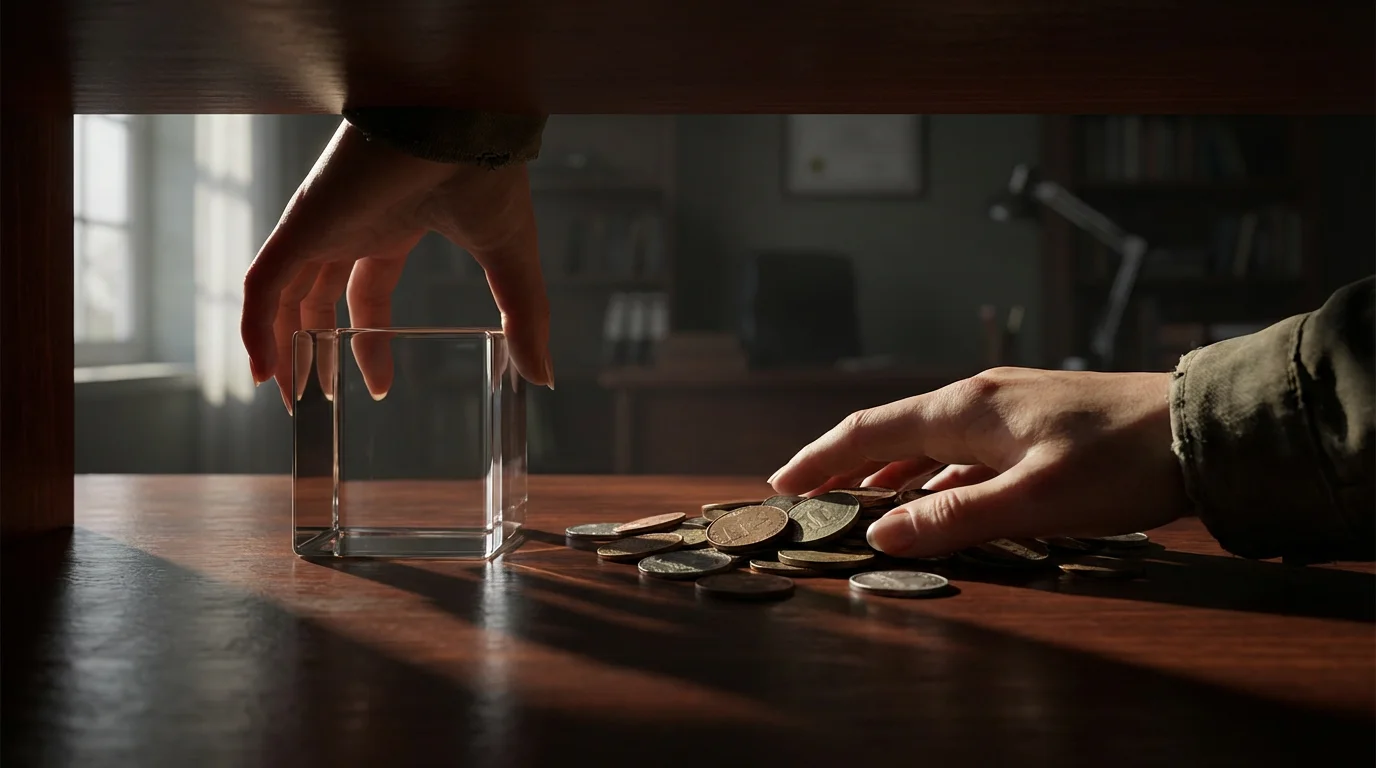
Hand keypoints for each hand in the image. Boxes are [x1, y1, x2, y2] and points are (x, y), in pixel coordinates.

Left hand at [241, 120, 550, 411]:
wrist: (465, 125)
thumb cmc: (489, 175)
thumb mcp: (510, 261)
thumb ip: (525, 319)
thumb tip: (545, 376)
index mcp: (393, 228)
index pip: (367, 294)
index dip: (370, 344)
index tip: (380, 388)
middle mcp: (351, 226)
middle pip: (316, 297)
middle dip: (314, 348)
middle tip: (315, 399)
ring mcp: (322, 224)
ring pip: (281, 294)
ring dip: (278, 346)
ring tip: (282, 396)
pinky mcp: (302, 222)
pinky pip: (261, 282)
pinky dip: (255, 326)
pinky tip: (263, 370)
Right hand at [768, 367, 1189, 557]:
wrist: (1202, 428)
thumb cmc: (1118, 462)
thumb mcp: (1031, 501)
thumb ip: (952, 518)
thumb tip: (879, 534)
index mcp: (965, 408)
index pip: (868, 429)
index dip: (820, 458)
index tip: (780, 484)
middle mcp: (978, 400)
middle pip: (892, 432)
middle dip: (846, 466)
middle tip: (809, 499)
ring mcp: (1008, 409)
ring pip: (929, 443)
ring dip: (891, 475)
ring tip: (862, 507)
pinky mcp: (1036, 425)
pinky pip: (965, 452)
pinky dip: (936, 478)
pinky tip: (940, 503)